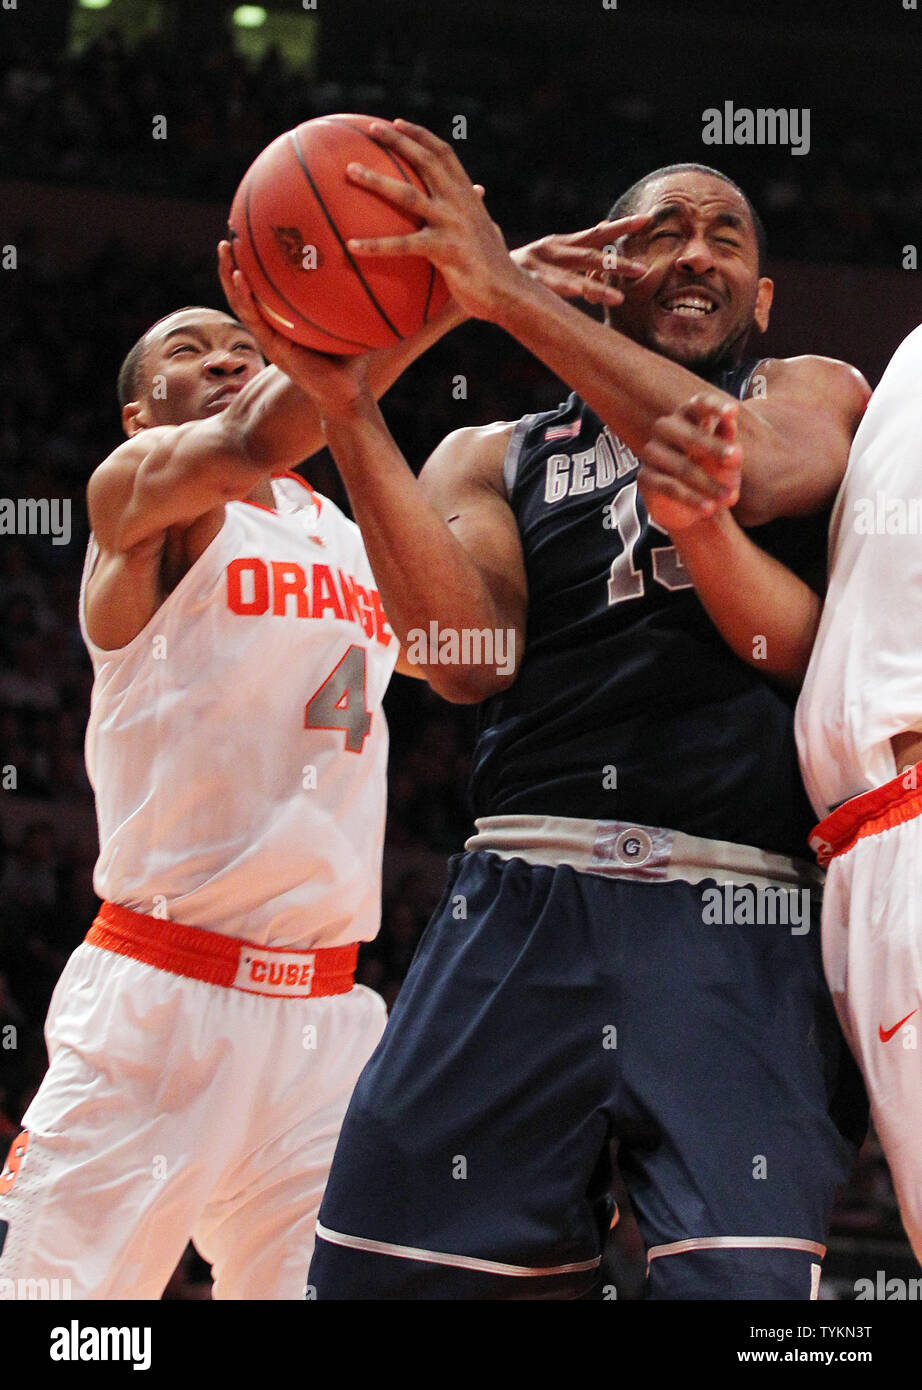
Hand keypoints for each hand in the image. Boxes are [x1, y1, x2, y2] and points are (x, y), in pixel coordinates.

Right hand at [217, 240, 372, 417]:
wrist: (348, 394)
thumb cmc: (353, 361)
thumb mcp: (353, 320)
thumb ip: (354, 294)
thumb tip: (371, 260)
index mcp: (286, 322)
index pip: (266, 289)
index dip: (256, 266)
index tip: (252, 236)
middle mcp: (275, 328)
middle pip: (246, 290)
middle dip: (234, 262)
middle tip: (229, 234)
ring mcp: (270, 338)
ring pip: (241, 301)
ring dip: (229, 274)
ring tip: (225, 247)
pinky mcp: (272, 348)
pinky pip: (253, 319)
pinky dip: (244, 297)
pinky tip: (239, 276)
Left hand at [343, 118, 522, 321]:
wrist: (508, 291)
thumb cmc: (494, 264)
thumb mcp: (486, 227)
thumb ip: (476, 206)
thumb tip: (479, 190)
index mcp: (467, 195)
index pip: (443, 153)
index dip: (420, 135)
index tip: (396, 123)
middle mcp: (459, 202)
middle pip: (425, 161)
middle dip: (398, 141)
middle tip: (371, 130)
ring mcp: (451, 224)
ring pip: (407, 195)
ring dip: (376, 180)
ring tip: (350, 171)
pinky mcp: (444, 250)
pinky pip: (402, 245)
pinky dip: (375, 245)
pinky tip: (351, 245)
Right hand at [510, 216, 649, 306]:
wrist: (471, 273)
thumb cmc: (507, 266)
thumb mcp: (538, 254)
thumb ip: (566, 245)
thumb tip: (599, 225)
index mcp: (556, 244)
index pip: (595, 234)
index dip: (620, 227)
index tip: (647, 220)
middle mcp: (549, 251)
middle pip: (591, 254)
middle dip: (618, 261)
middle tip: (642, 270)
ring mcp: (538, 267)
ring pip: (574, 277)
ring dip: (598, 287)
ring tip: (620, 299)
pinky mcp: (526, 282)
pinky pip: (553, 290)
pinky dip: (571, 293)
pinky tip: (589, 302)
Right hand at [639, 393, 742, 532]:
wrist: (691, 506)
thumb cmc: (712, 472)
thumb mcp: (727, 458)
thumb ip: (728, 441)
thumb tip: (731, 424)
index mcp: (687, 417)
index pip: (698, 405)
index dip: (714, 406)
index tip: (733, 412)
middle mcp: (666, 429)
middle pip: (689, 435)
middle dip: (714, 447)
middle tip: (736, 459)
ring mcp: (652, 452)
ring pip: (682, 466)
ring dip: (708, 483)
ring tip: (728, 497)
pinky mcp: (645, 477)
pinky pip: (669, 487)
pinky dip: (691, 499)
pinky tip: (709, 509)